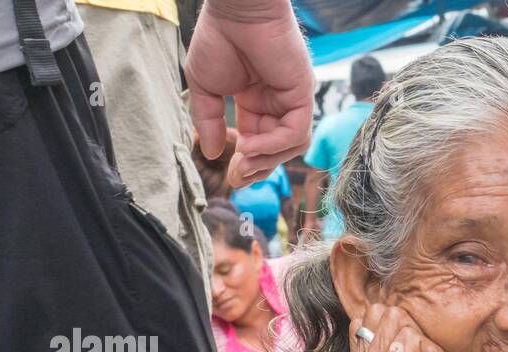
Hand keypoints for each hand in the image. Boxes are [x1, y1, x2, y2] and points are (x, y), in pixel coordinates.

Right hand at [185, 0, 314, 186]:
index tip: (232, 177)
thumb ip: (208, 120)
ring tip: (243, 161)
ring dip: (267, 160)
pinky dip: (274, 144)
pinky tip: (251, 144)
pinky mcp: (302, 94)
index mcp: (256, 102)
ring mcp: (292, 100)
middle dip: (257, 169)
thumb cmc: (219, 38)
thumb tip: (210, 153)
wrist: (235, 10)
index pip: (258, 143)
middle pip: (276, 150)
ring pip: (290, 147)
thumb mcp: (204, 87)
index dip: (246, 163)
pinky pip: (295, 132)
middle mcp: (277, 103)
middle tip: (237, 179)